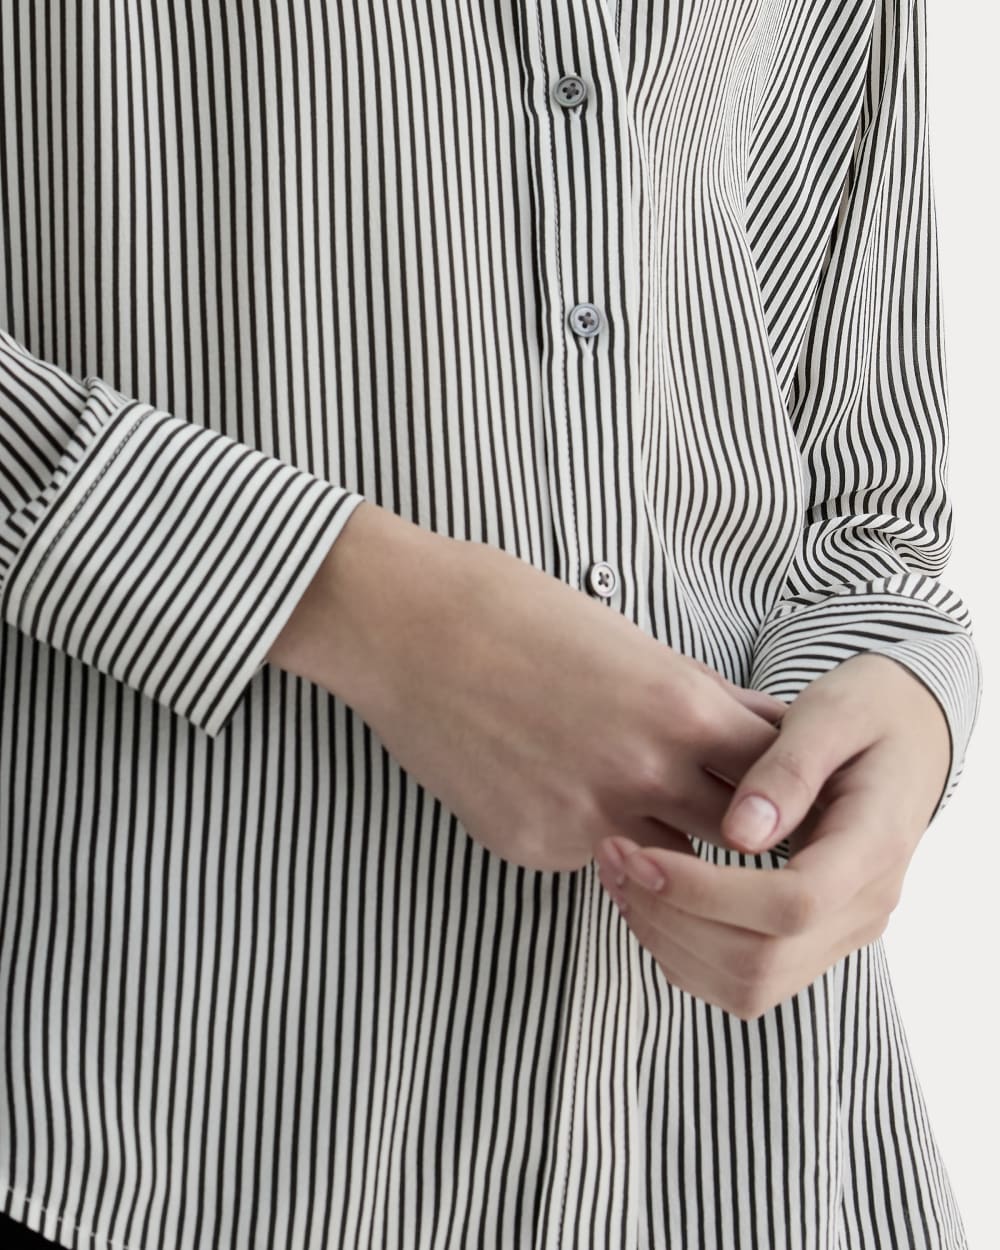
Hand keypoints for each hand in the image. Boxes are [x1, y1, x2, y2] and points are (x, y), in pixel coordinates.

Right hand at [268, 501, 788, 870]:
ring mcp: (584, 820)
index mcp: (679, 709)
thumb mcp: (629, 639)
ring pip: (664, 859)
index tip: (777, 783)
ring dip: (663, 837)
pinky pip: (587, 856)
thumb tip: (756, 727)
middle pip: (736, 834)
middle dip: (737, 822)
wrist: (406, 628)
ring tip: (625, 790)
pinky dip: (585, 831)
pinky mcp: (530, 846)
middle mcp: (643, 775)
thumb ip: (699, 696)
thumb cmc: (516, 610)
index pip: (778, 776)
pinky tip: (546, 780)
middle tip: (722, 806)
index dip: (782, 782)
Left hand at [593, 650, 951, 1018]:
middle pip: (761, 961)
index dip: (706, 892)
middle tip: (616, 857)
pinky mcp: (813, 940)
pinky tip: (647, 896)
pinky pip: (743, 980)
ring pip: (748, 986)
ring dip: (669, 941)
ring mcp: (841, 932)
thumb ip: (789, 769)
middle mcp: (864, 907)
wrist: (909, 736)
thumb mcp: (832, 714)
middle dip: (673, 919)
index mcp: (874, 847)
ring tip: (621, 874)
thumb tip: (739, 834)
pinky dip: (683, 951)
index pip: (791, 905)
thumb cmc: (866, 712)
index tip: (642, 854)